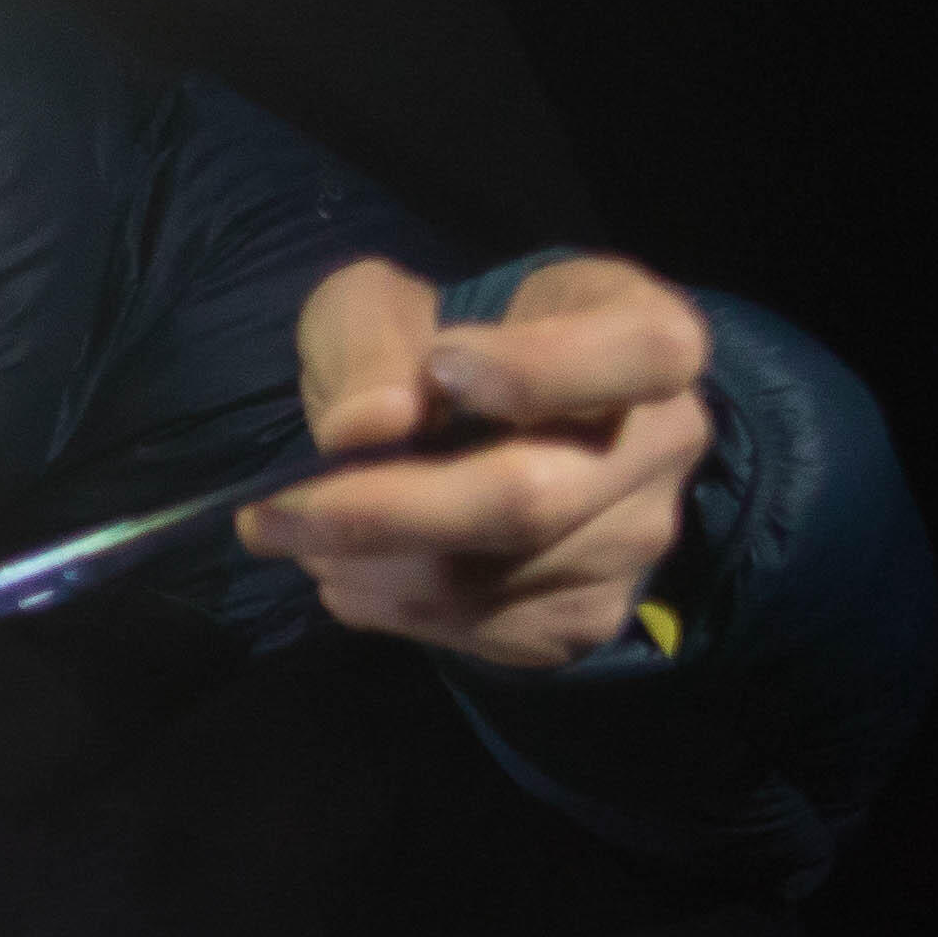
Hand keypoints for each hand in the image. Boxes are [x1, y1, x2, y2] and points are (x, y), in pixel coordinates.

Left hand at [237, 252, 714, 669]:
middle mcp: (666, 443)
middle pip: (533, 498)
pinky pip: (478, 631)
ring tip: (301, 534)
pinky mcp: (587, 618)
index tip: (439, 367)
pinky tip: (351, 570)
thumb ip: (370, 340)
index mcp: (644, 333)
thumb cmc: (433, 346)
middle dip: (382, 511)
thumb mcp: (381, 305)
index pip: (642, 355)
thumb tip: (368, 427)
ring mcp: (635, 542)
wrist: (471, 431)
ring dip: (367, 566)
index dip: (543, 369)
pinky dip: (387, 607)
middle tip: (271, 511)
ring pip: (489, 579)